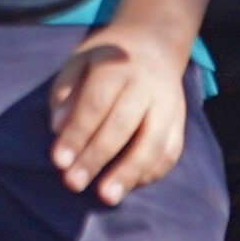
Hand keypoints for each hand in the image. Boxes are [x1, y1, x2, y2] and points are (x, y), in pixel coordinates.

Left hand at [48, 23, 190, 203]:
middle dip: (96, 158)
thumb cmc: (106, 60)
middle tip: (73, 183)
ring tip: (107, 196)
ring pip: (154, 142)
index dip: (77, 134)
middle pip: (122, 125)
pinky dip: (152, 172)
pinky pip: (171, 151)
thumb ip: (65, 92)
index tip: (59, 161)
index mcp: (117, 67)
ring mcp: (169, 104)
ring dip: (129, 173)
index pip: (96, 104)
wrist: (155, 43)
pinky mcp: (181, 121)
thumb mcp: (78, 61)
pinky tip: (129, 185)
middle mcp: (147, 85)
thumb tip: (58, 128)